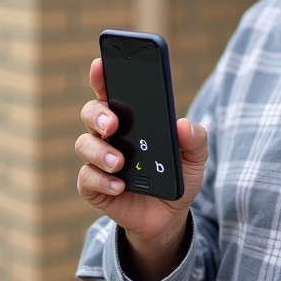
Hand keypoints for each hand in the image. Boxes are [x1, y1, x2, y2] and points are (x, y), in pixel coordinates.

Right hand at [76, 57, 207, 280]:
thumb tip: (182, 125)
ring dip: (100, 152)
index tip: (100, 64)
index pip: (112, 90)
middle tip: (113, 124)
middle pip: (92, 112)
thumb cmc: (177, 176)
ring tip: (119, 162)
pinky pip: (87, 179)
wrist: (169, 216)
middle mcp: (111, 135)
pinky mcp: (95, 187)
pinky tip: (120, 185)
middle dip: (98, 114)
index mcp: (132, 118)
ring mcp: (99, 160)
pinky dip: (102, 180)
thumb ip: (195, 139)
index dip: (103, 75)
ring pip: (84, 144)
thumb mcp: (196, 157)